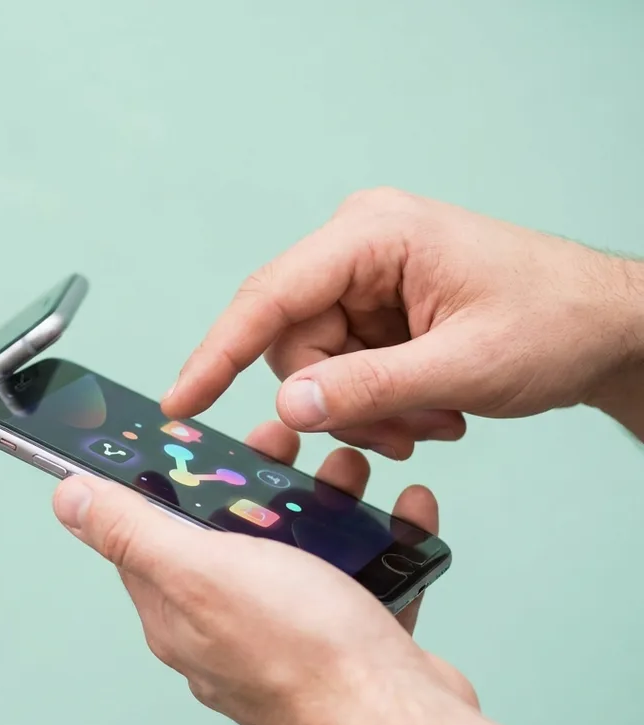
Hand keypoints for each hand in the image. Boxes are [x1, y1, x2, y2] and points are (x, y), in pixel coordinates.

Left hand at [51, 421, 477, 724]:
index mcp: (178, 611)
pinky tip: (398, 517)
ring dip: (324, 503)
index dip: (169, 478)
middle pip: (228, 534)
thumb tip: (68, 500)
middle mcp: (226, 628)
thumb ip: (132, 531)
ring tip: (347, 473)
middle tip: (285, 447)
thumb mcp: (201, 570)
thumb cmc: (305, 657)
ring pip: (298, 551)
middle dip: (258, 483)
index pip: (150, 532)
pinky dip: (378, 540)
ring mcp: (288, 636)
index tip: (200, 442)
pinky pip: (357, 576)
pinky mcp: (346, 643)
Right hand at [164, 189, 643, 456]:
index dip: (218, 353)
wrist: (611, 324)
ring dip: (367, 409)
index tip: (180, 401)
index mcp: (373, 235)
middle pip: (295, 342)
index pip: (270, 297)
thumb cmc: (556, 321)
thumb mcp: (463, 365)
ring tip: (431, 422)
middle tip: (401, 433)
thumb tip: (290, 408)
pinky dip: (380, 402)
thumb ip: (370, 388)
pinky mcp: (379, 307)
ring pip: (318, 365)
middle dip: (339, 401)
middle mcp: (359, 248)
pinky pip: (346, 368)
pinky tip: (430, 410)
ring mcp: (367, 278)